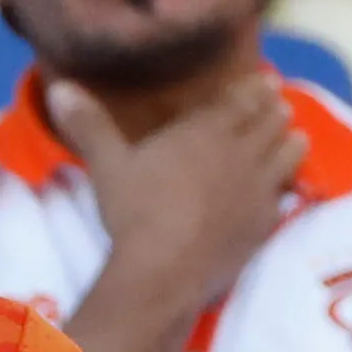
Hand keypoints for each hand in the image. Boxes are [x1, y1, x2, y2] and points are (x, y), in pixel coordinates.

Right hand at [51, 62, 292, 307]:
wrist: (164, 270)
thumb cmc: (134, 211)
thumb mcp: (107, 164)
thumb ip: (90, 124)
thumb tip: (60, 89)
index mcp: (207, 129)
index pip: (245, 97)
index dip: (258, 87)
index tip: (266, 81)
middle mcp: (242, 152)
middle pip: (273, 119)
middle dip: (276, 110)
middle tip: (278, 106)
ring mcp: (260, 188)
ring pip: (292, 151)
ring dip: (291, 141)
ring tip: (290, 139)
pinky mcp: (266, 223)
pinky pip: (287, 194)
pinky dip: (287, 185)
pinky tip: (281, 189)